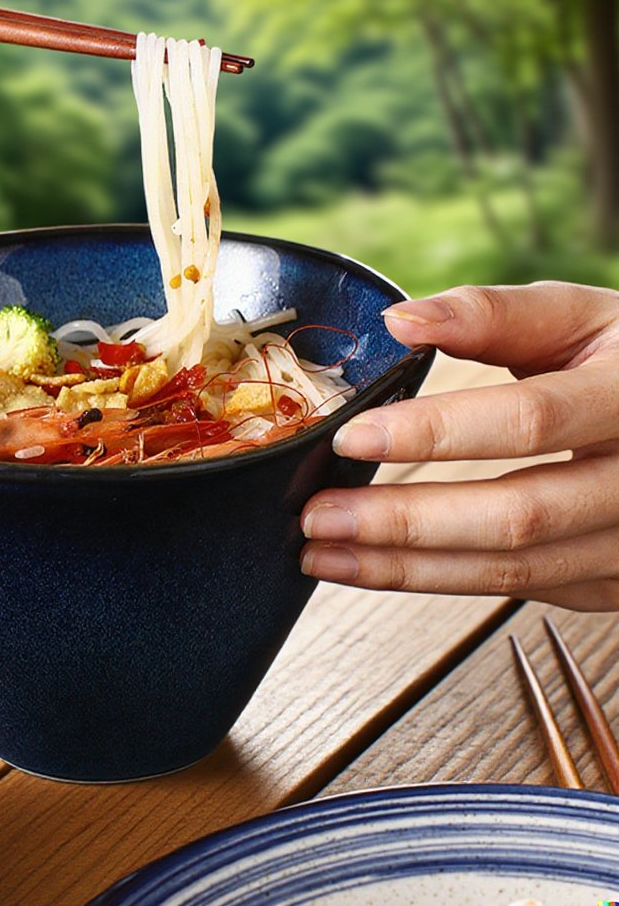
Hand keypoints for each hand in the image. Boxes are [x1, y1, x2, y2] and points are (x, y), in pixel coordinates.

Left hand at [300, 282, 618, 610]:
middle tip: (317, 515)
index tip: (349, 437)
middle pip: (518, 516)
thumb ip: (494, 315)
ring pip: (514, 570)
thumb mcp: (581, 317)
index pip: (528, 420)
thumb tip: (401, 322)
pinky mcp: (613, 582)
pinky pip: (519, 591)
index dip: (433, 432)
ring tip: (325, 553)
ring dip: (407, 568)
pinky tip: (378, 567)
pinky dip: (439, 580)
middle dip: (404, 522)